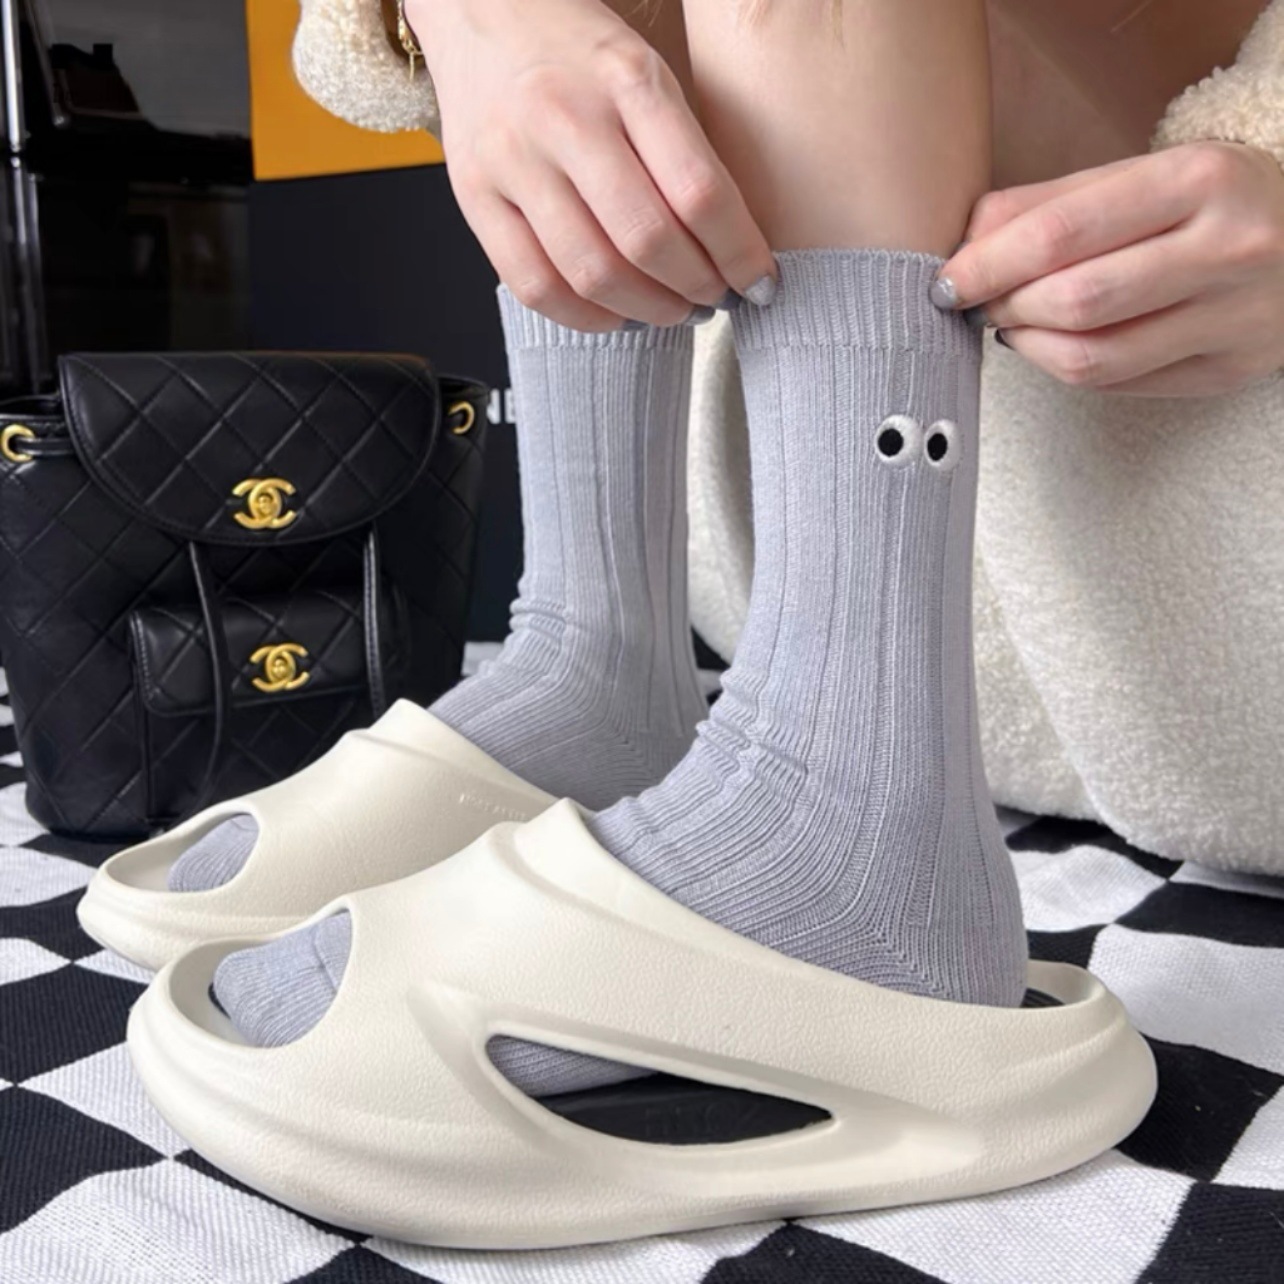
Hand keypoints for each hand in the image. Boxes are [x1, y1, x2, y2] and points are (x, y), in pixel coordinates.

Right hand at [407, 0, 776, 330]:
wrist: (481, 11)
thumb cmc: (578, 53)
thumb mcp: (648, 75)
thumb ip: (684, 154)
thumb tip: (729, 250)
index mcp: (626, 80)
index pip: (699, 191)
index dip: (739, 254)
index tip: (759, 283)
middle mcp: (564, 118)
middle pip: (647, 240)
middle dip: (695, 288)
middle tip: (713, 299)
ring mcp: (512, 160)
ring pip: (591, 273)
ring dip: (647, 310)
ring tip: (670, 309)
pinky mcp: (474, 196)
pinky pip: (534, 285)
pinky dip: (584, 317)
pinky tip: (614, 314)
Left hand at [935, 143, 1283, 396]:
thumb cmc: (1208, 203)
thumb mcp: (1142, 176)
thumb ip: (1050, 203)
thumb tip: (964, 241)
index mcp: (1199, 180)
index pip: (1063, 234)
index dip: (988, 265)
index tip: (946, 280)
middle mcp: (1228, 250)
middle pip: (1074, 302)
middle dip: (1005, 307)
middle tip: (977, 303)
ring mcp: (1235, 319)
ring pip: (1091, 358)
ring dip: (1028, 346)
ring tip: (1010, 324)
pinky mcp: (1228, 371)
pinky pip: (1118, 385)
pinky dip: (1066, 368)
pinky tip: (1053, 344)